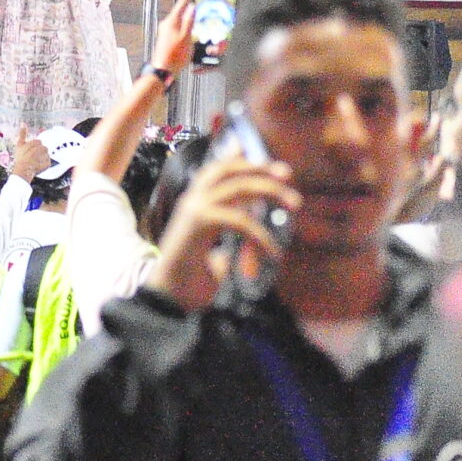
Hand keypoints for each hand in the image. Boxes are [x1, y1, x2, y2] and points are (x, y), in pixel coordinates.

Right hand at [7, 133, 50, 181]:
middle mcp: (43, 148)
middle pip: (43, 148)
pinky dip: (44, 164)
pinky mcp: (48, 164)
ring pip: (46, 154)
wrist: (23, 170)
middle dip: (39, 151)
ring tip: (35, 161)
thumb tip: (23, 124)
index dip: (34, 146)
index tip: (30, 150)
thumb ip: (22, 134)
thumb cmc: (20, 157)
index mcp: (37, 143)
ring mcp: (46, 156)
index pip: (38, 142)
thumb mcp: (20, 144)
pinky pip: (47, 162)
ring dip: (42, 157)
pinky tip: (38, 165)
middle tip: (32, 156)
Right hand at [144, 155, 296, 312]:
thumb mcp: (213, 259)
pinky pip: (239, 220)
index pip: (218, 170)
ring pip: (238, 187)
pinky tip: (272, 252)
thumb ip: (224, 251)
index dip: (241, 160)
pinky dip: (261, 235)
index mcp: (195, 205)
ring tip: (294, 204)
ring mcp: (194, 209)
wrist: (167, 300)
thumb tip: (233, 255)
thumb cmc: (188, 282)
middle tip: (288, 174)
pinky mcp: (199, 223)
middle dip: (261, 168)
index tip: (267, 163)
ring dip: (270, 190)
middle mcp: (192, 201)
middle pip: (229, 170)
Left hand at [147, 0, 196, 79]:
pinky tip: (191, 32)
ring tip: (197, 19)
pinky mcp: (167, 37)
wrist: (162, 71)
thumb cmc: (174, 57)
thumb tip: (192, 7)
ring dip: (190, 17)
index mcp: (172, 21)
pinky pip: (179, 27)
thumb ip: (189, 22)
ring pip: (181, 19)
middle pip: (182, 9)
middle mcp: (167, 23)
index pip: (183, 1)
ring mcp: (166, 30)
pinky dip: (186, 26)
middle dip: (191, 3)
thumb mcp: (186, 39)